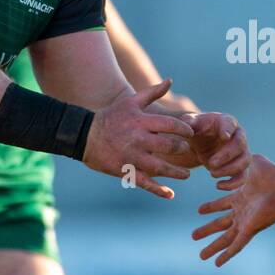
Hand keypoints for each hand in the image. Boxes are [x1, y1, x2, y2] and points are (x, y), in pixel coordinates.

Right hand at [83, 79, 196, 198]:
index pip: (170, 125)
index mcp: (141, 121)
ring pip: (159, 167)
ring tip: (187, 175)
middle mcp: (138, 139)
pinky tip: (170, 194)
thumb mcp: (131, 101)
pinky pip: (144, 182)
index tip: (190, 134)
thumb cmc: (112, 116)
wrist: (84, 135)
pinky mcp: (125, 170)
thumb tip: (170, 80)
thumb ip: (152, 92)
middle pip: (168, 146)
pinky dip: (158, 190)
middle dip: (182, 149)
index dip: (184, 129)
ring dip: (176, 172)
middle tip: (187, 151)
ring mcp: (131, 156)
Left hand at [186, 112, 249, 179]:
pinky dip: (233, 184)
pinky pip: (243, 177)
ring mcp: (242, 152)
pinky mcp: (240, 167)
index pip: (230, 123)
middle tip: (210, 164)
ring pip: (245, 161)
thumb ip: (188, 122)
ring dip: (229, 169)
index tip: (224, 136)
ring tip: (211, 173)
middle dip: (226, 155)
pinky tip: (218, 185)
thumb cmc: (198, 129)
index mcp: (227, 121)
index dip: (228, 129)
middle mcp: (239, 135)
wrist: (204, 141)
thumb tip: (185, 123)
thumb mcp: (191, 124)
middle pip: (240, 144)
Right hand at [192, 154, 274, 265]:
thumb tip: (224, 169)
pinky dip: (226, 254)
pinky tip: (217, 263)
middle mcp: (243, 211)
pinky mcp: (250, 229)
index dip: (211, 207)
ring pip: (226, 238)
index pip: (222, 204)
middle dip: (207, 230)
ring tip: (200, 255)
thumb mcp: (249, 164)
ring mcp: (247, 222)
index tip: (199, 210)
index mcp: (242, 197)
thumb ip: (237, 166)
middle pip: (221, 224)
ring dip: (213, 247)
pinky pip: (236, 245)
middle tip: (193, 235)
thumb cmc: (272, 173)